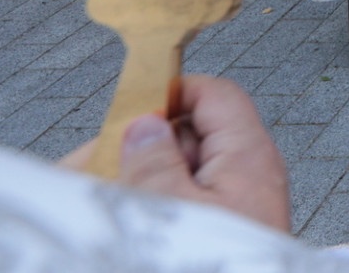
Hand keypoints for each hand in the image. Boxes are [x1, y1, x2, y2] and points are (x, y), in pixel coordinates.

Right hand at [61, 75, 290, 231]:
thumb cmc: (213, 264)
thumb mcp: (171, 208)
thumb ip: (154, 160)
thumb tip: (145, 125)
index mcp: (248, 154)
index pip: (217, 97)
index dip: (175, 94)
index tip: (131, 109)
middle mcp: (250, 173)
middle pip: (193, 135)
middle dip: (143, 148)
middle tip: (98, 168)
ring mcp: (240, 203)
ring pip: (185, 174)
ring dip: (141, 182)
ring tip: (102, 195)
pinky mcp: (225, 230)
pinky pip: (188, 205)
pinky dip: (156, 207)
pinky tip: (124, 217)